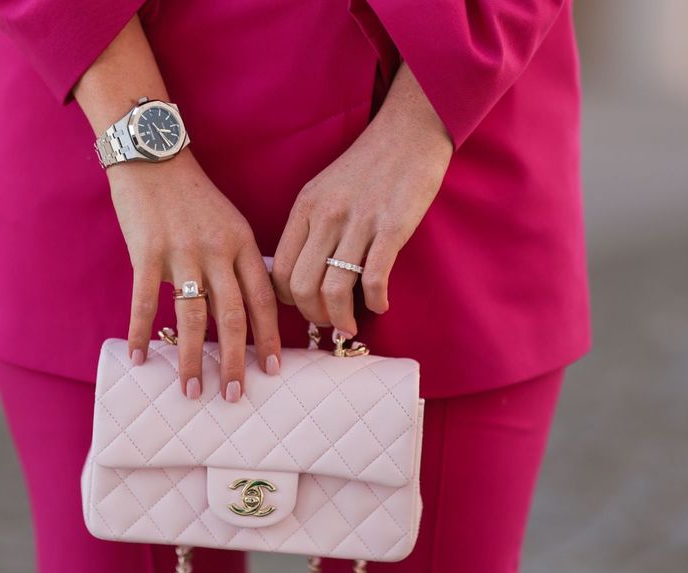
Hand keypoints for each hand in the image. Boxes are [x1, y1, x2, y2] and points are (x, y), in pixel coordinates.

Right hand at [111, 152, 281, 401]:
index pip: (263, 300)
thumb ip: (239, 262)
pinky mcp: (146, 253)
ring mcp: (182, 253)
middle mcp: (217, 252)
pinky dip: (143, 334)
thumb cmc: (191, 194)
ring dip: (193, 359)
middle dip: (236, 361)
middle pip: (233, 316)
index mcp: (243, 244)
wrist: (152, 155)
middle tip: (236, 396)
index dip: (269, 338)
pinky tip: (141, 359)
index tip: (273, 370)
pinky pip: (146, 303)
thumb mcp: (229, 222)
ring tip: (192, 390)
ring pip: (193, 317)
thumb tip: (249, 308)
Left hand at [271, 67, 452, 336]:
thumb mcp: (324, 191)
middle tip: (328, 324)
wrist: (409, 132)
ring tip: (350, 325)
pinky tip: (380, 304)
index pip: (278, 269)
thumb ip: (310, 227)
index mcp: (305, 208)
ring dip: (341, 318)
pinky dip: (375, 302)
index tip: (304, 308)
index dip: (286, 300)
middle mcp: (326, 216)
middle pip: (301, 287)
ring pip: (334, 290)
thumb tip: (302, 276)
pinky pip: (374, 279)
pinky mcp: (393, 227)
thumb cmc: (367, 167)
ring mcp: (359, 222)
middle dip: (312, 316)